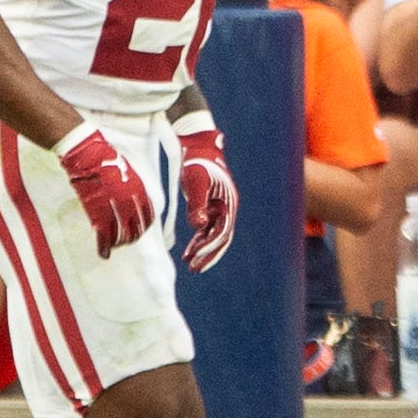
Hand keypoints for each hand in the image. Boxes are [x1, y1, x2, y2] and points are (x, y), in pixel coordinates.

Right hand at [57, 123, 153, 257]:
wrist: (86, 151)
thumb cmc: (106, 157)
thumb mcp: (128, 169)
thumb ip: (133, 186)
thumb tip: (136, 198)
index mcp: (139, 189)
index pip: (148, 215)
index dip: (144, 225)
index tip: (140, 230)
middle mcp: (129, 199)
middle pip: (135, 227)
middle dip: (132, 237)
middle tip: (127, 241)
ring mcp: (112, 205)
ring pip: (120, 233)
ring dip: (119, 242)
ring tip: (115, 246)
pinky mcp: (95, 208)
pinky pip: (103, 233)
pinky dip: (104, 245)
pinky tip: (104, 254)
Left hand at [177, 114, 238, 271]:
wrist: (197, 147)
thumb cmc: (197, 163)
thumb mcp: (195, 182)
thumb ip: (197, 204)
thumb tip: (199, 226)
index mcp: (228, 204)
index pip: (221, 232)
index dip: (208, 247)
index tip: (195, 259)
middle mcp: (227, 209)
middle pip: (221, 238)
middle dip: (208, 255)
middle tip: (195, 269)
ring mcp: (219, 209)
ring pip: (213, 236)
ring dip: (202, 250)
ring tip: (189, 264)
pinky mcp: (209, 207)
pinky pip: (206, 229)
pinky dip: (198, 240)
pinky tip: (188, 251)